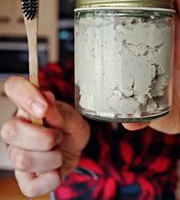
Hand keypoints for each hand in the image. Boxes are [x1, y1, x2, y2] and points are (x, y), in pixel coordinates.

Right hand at [1, 76, 89, 196]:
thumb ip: (60, 111)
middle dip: (44, 137)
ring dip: (52, 158)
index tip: (44, 108)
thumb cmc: (70, 128)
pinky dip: (51, 178)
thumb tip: (46, 98)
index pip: (14, 87)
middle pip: (11, 131)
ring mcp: (17, 153)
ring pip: (23, 159)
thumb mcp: (72, 118)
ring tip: (59, 152)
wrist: (76, 148)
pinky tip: (56, 170)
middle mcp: (17, 129)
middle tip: (59, 136)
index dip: (25, 94)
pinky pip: (31, 185)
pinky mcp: (24, 178)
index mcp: (28, 107)